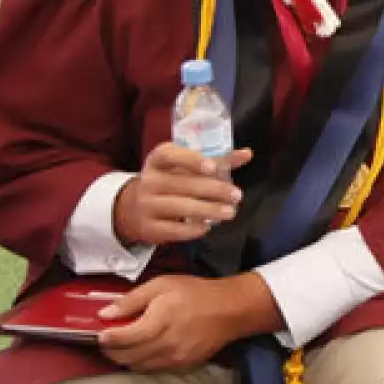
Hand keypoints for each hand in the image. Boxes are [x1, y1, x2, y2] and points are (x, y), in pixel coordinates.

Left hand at [98, 274, 280, 371]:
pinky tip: (143, 350)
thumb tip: (105, 314)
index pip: (122, 338)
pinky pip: (152, 369)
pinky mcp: (182, 366)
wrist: (230, 310)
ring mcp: (174, 359)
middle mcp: (166, 345)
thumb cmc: (195, 293)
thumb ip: (132, 299)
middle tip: (108, 339)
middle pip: (126, 357)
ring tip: (123, 345)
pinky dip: (141, 362)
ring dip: (124, 358)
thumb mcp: (162, 284)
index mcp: (159, 321)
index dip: (106, 337)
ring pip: (137, 367)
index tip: (100, 332)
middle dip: (111, 350)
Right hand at [112, 143, 251, 247]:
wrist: (136, 208)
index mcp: (158, 160)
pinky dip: (193, 229)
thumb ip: (217, 161)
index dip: (191, 160)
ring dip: (209, 210)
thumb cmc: (170, 181)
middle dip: (214, 190)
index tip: (213, 167)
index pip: (171, 155)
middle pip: (183, 184)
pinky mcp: (149, 227)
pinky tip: (208, 226)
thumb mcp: (186, 167)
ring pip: (181, 207)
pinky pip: (174, 229)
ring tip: (230, 212)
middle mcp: (149, 180)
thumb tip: (247, 154)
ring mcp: (146, 204)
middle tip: (237, 195)